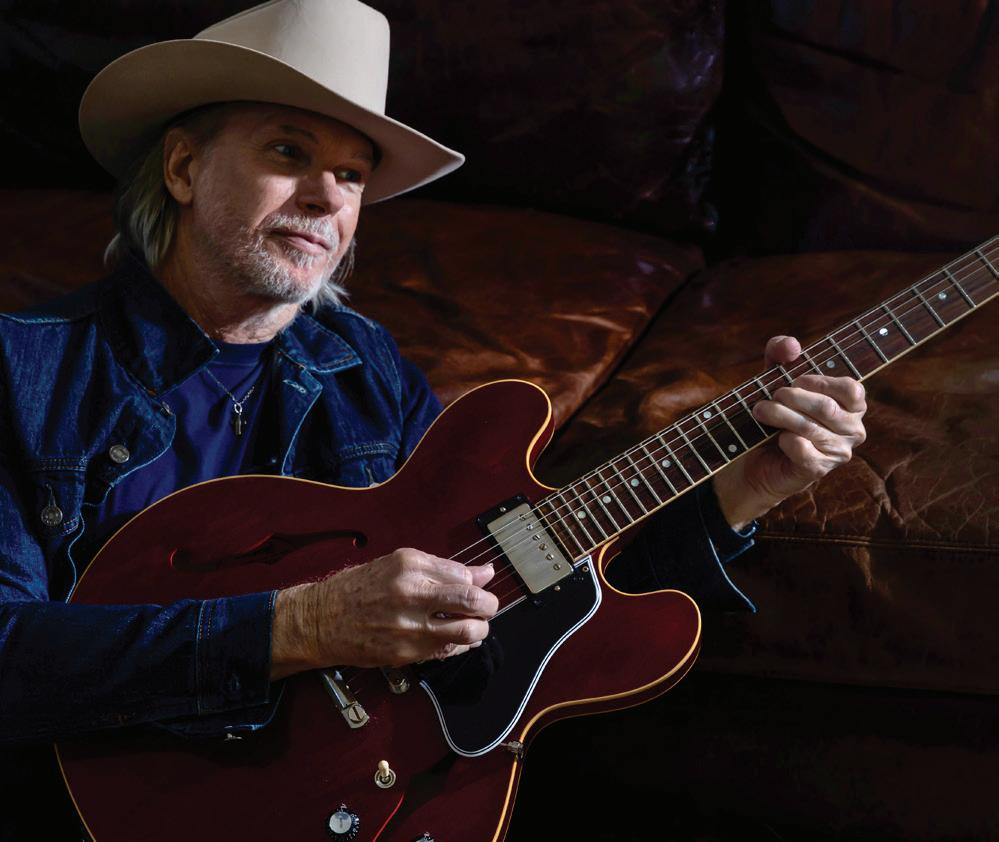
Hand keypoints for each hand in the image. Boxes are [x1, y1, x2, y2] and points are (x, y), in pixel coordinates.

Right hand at [270, 548, 497, 678]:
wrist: (321, 619)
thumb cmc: (359, 588)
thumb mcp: (399, 564)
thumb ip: (443, 569)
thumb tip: (483, 573)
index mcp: (410, 566)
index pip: (464, 575)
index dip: (479, 583)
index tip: (481, 586)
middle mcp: (411, 594)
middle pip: (472, 602)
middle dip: (489, 606)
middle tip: (488, 607)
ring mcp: (408, 627)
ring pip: (466, 632)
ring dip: (478, 630)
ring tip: (474, 626)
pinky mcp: (405, 653)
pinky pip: (446, 651)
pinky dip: (458, 646)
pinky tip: (455, 640)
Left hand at [713, 335, 866, 529]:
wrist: (757, 455)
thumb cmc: (775, 411)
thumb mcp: (774, 375)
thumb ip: (781, 353)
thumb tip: (792, 345)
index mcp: (852, 405)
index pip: (851, 389)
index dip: (820, 382)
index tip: (796, 380)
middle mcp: (853, 429)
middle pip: (826, 408)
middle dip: (792, 398)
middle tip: (771, 396)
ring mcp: (838, 452)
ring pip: (810, 428)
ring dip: (779, 416)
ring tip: (761, 411)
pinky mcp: (819, 470)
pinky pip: (801, 449)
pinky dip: (783, 440)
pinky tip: (776, 438)